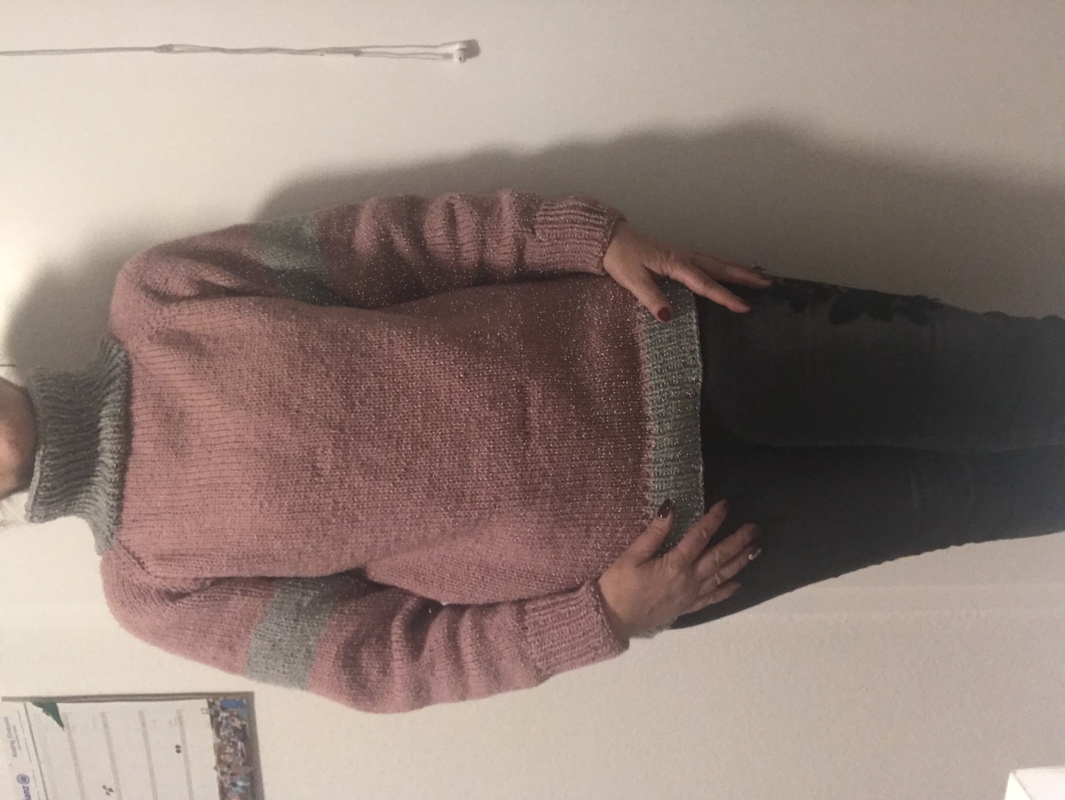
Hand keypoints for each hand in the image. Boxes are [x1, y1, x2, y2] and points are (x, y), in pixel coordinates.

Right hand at [596, 499, 760, 639]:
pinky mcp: (687, 607)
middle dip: (738, 541)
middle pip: (719, 557)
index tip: (726, 505)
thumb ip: (654, 533)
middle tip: (755, 529)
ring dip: (739, 562)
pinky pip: (712, 598)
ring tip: (756, 550)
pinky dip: (727, 591)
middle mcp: (689, 580)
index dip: (714, 519)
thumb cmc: (618, 585)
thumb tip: (671, 508)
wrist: (613, 619)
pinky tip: (738, 584)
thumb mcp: (631, 555)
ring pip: (721, 576)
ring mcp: (690, 595)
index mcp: (675, 564)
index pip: (700, 536)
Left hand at [602, 221, 772, 321]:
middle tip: (769, 284)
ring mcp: (685, 254)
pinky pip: (710, 260)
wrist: (611, 239)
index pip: (706, 284)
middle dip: (745, 276)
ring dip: (740, 269)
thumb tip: (669, 317)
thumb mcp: (633, 281)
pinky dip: (726, 265)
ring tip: (761, 276)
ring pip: (718, 262)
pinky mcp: (681, 255)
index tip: (745, 307)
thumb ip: (651, 299)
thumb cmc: (621, 259)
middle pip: (721, 268)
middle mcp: (685, 257)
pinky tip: (732, 269)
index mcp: (676, 264)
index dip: (726, 297)